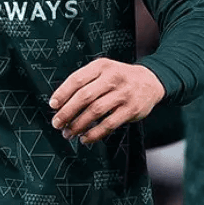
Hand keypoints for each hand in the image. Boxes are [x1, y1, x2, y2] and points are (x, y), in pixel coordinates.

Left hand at [50, 60, 165, 144]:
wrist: (150, 81)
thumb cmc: (119, 78)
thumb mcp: (103, 70)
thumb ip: (84, 82)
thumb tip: (60, 103)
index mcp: (101, 66)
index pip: (77, 79)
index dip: (62, 93)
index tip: (52, 106)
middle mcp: (112, 78)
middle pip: (84, 96)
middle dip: (67, 112)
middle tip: (57, 123)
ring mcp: (123, 94)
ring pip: (95, 111)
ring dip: (78, 125)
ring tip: (68, 133)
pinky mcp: (131, 109)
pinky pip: (109, 124)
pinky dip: (94, 133)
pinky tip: (85, 138)